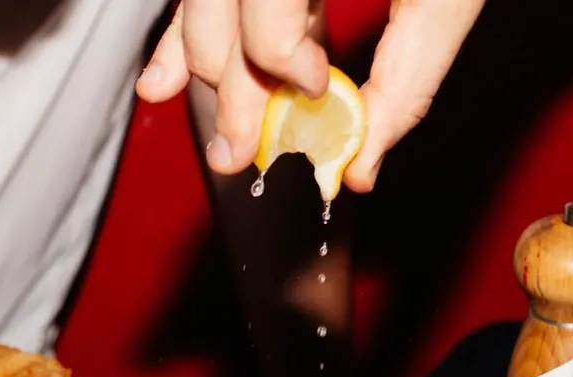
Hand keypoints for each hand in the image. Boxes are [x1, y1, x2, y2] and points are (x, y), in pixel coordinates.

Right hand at [136, 0, 484, 191]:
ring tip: (181, 110)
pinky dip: (192, 26)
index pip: (266, 7)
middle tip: (236, 149)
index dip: (278, 58)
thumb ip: (406, 80)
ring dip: (192, 57)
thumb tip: (360, 165)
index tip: (313, 86)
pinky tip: (166, 74)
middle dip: (226, 82)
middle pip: (219, 7)